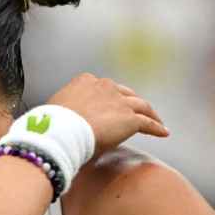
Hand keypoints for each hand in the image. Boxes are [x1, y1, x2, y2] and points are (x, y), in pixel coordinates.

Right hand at [47, 73, 167, 150]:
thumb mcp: (55, 110)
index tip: (110, 106)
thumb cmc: (52, 125)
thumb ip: (64, 111)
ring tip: (156, 121)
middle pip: (125, 93)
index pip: (102, 88)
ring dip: (150, 113)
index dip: (109, 98)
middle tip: (136, 112)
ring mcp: (119, 102)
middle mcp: (105, 87)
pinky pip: (147, 123)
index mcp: (85, 81)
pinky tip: (163, 132)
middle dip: (132, 102)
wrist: (62, 131)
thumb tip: (59, 122)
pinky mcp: (129, 119)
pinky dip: (157, 127)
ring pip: (141, 106)